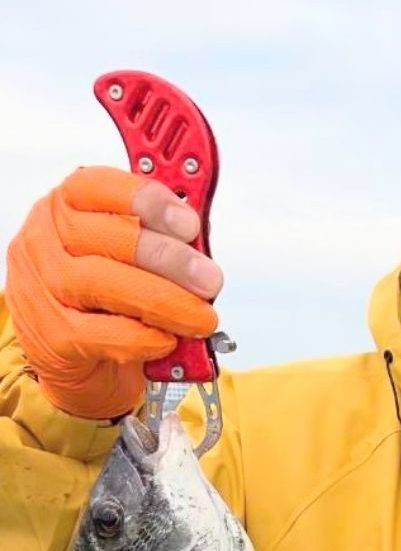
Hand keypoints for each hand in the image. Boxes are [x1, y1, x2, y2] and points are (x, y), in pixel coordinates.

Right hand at [4, 166, 221, 419]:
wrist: (80, 365)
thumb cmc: (111, 302)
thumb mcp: (132, 261)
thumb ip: (161, 244)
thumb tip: (203, 251)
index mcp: (66, 208)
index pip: (96, 186)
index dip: (146, 199)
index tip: (189, 223)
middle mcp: (44, 240)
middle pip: (107, 237)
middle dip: (170, 258)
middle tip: (211, 280)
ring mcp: (40, 287)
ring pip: (100, 282)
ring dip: (163, 300)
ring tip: (201, 318)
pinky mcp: (49, 335)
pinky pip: (98, 332)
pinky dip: (141, 337)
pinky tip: (167, 340)